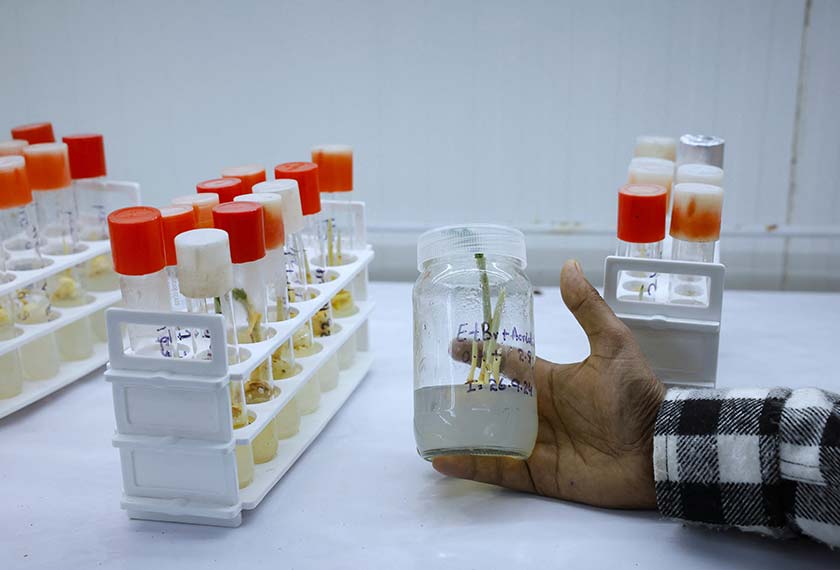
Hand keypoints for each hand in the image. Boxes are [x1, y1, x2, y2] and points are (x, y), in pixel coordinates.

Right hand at [434, 260, 664, 508]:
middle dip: (464, 396)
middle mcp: (540, 411)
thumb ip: (588, 308)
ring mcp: (536, 443)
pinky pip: (499, 469)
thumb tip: (569, 265)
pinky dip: (470, 466)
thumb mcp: (613, 345)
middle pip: (493, 401)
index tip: (454, 346)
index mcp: (551, 380)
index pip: (508, 363)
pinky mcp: (538, 473)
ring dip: (461, 432)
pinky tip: (443, 461)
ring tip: (430, 428)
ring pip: (490, 435)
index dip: (482, 353)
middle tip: (432, 392)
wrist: (656, 451)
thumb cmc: (635, 396)